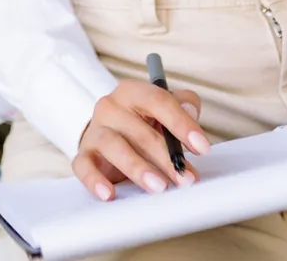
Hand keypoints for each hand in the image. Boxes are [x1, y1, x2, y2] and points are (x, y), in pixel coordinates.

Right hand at [74, 78, 208, 199]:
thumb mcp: (163, 110)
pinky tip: (109, 193)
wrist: (108, 136)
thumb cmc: (142, 124)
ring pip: (114, 146)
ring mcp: (95, 130)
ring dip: (138, 168)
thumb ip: (182, 105)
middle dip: (166, 157)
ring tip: (158, 187)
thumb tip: (191, 112)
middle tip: (186, 179)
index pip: (157, 100)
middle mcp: (110, 107)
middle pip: (139, 131)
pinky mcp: (84, 154)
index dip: (181, 123)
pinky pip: (84, 166)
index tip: (203, 147)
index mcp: (132, 92)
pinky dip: (95, 180)